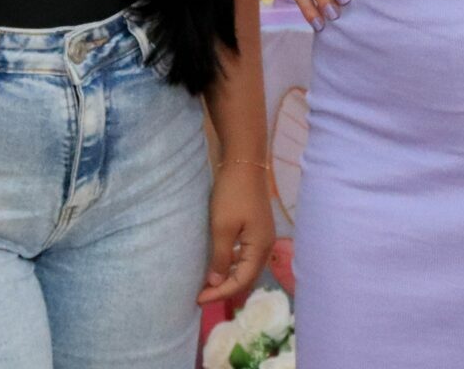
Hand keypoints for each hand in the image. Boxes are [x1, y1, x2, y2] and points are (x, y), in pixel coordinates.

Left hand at [198, 161, 275, 305]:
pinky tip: (221, 265)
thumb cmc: (232, 195)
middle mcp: (266, 246)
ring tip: (209, 285)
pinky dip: (234, 266)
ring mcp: (263, 237)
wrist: (244, 163)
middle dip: (226, 290)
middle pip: (248, 278)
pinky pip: (247, 257)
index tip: (197, 299)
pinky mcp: (257, 229)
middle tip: (202, 296)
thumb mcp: (222, 227)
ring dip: (230, 279)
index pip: (240, 282)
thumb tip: (216, 282)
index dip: (219, 293)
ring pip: (248, 268)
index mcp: (259, 248)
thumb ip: (220, 257)